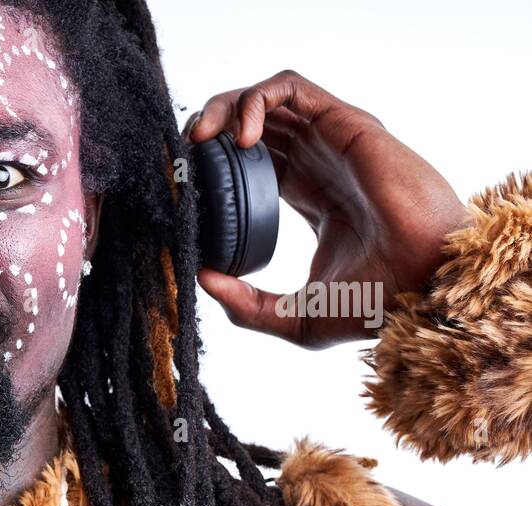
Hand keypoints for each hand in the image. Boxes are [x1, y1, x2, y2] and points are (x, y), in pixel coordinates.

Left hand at [187, 70, 467, 348]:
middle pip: (252, 125)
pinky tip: (237, 139)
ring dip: (222, 108)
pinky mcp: (344, 124)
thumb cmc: (376, 303)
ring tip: (199, 141)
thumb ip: (247, 307)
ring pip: (265, 99)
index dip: (212, 168)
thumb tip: (201, 281)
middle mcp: (317, 161)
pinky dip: (253, 101)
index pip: (249, 163)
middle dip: (209, 131)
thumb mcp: (296, 317)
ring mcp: (330, 140)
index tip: (184, 190)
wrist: (423, 288)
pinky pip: (289, 89)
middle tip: (181, 159)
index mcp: (307, 195)